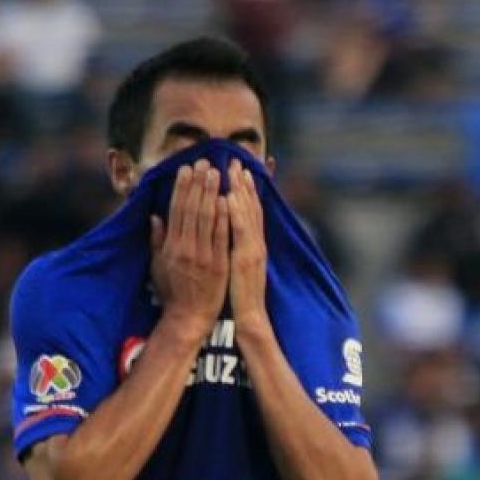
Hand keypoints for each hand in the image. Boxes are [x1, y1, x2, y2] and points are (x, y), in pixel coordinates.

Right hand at [150, 160, 228, 342]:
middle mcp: (186, 249)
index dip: (181, 188)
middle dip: (198, 184)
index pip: (176, 211)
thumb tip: (154, 218)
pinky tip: (227, 199)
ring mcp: (204, 257)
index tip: (186, 169)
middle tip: (204, 162)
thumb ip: (157, 241)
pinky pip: (221, 236)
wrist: (188, 318)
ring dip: (211, 193)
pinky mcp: (219, 265)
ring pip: (207, 219)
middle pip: (192, 209)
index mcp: (171, 247)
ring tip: (216, 172)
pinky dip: (223, 217)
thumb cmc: (172, 293)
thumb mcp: (158, 267)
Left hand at [227, 160, 268, 336]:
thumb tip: (224, 233)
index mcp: (252, 245)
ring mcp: (252, 250)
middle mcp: (255, 243)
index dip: (245, 190)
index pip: (250, 212)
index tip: (238, 170)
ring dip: (240, 190)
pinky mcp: (245, 259)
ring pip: (247, 214)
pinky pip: (240, 231)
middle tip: (237, 160)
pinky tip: (228, 196)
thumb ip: (231, 248)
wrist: (249, 319)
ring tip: (233, 169)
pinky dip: (235, 212)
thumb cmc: (239, 296)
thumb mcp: (236, 268)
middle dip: (244, 183)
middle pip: (251, 207)